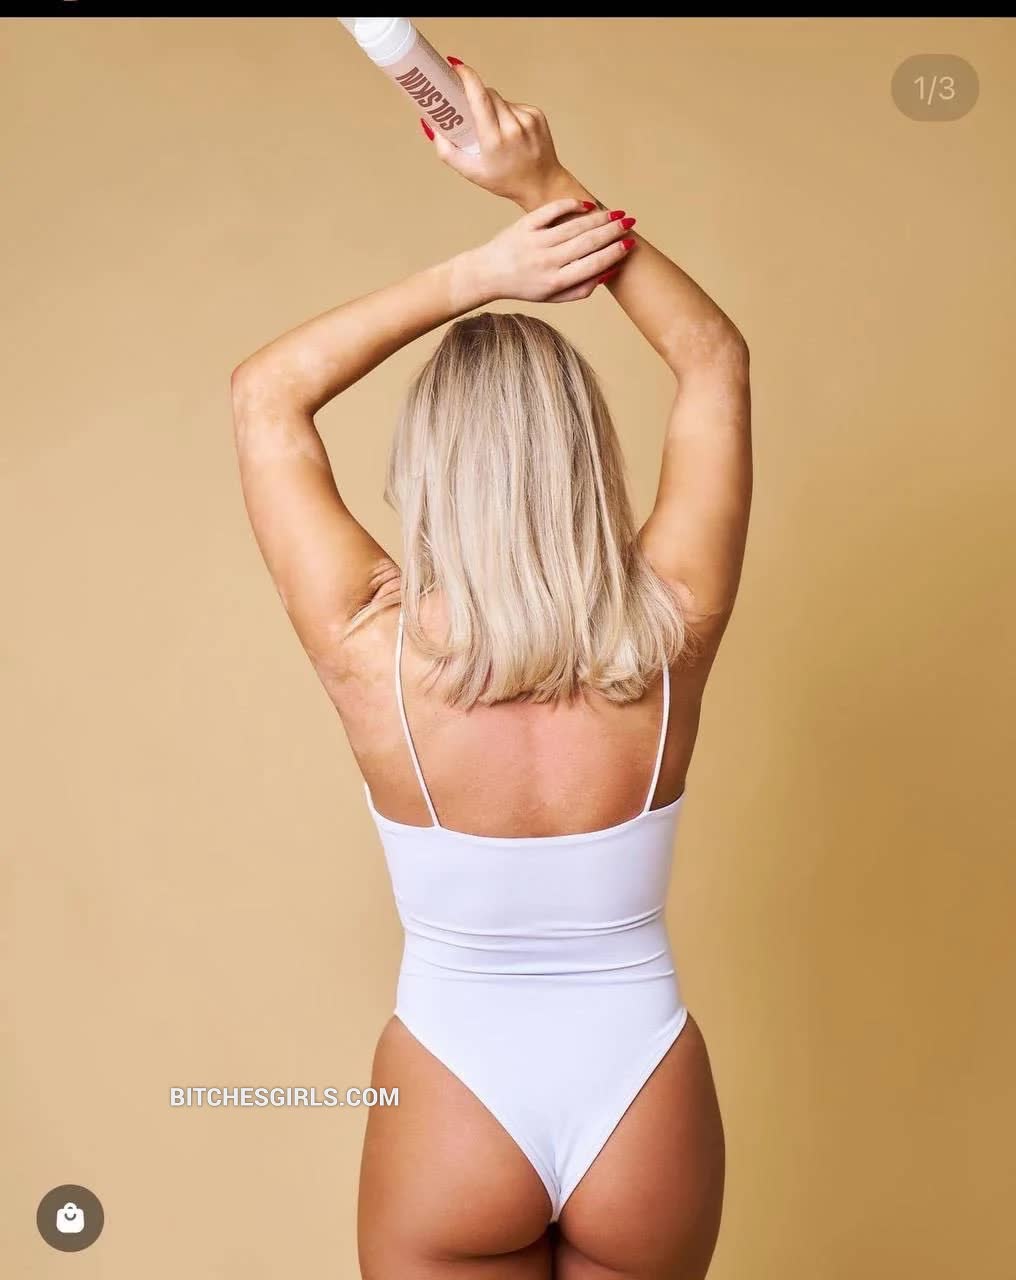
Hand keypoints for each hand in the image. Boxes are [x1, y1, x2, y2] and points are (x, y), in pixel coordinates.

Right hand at [426, 59, 567, 205]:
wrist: (542, 185)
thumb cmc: (505, 181)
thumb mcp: (472, 172)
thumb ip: (447, 152)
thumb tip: (431, 126)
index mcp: (494, 140)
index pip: (480, 98)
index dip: (467, 78)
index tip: (457, 68)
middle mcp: (513, 127)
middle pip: (488, 95)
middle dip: (477, 98)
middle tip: (469, 109)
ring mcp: (528, 119)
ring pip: (501, 100)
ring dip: (493, 107)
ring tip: (495, 131)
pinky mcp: (537, 115)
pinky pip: (514, 105)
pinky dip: (508, 113)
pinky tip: (510, 132)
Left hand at [469, 199, 635, 303]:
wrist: (488, 274)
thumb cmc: (525, 286)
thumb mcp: (553, 297)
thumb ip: (581, 289)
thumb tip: (608, 272)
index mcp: (555, 282)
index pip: (592, 265)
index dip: (614, 254)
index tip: (629, 244)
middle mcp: (546, 262)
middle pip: (587, 243)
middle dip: (612, 231)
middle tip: (629, 222)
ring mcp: (535, 241)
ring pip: (574, 226)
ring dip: (599, 218)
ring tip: (616, 213)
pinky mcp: (525, 225)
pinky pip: (551, 211)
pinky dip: (571, 205)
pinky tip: (587, 205)